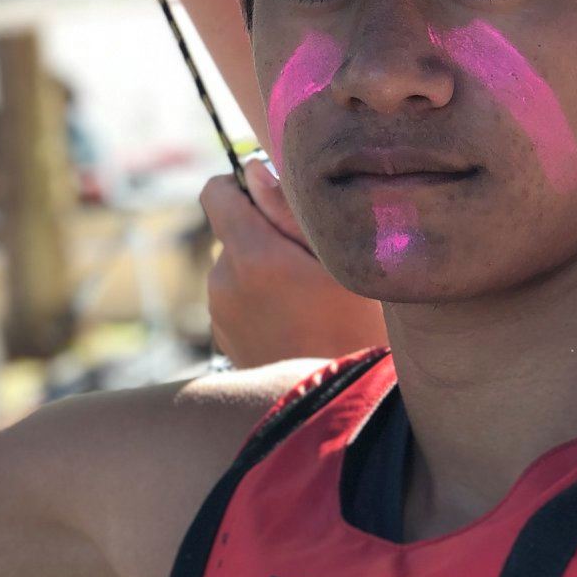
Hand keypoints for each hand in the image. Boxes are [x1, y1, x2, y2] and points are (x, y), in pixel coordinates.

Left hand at [203, 159, 386, 367]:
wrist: (343, 406)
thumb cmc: (358, 327)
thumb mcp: (339, 260)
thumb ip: (291, 209)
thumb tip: (254, 169)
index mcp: (250, 255)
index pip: (217, 191)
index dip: (243, 184)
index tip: (277, 199)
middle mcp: (223, 282)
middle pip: (233, 231)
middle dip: (265, 233)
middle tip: (313, 259)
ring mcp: (220, 314)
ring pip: (238, 267)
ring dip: (264, 269)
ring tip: (310, 297)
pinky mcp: (224, 340)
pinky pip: (238, 299)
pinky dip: (261, 300)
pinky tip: (297, 322)